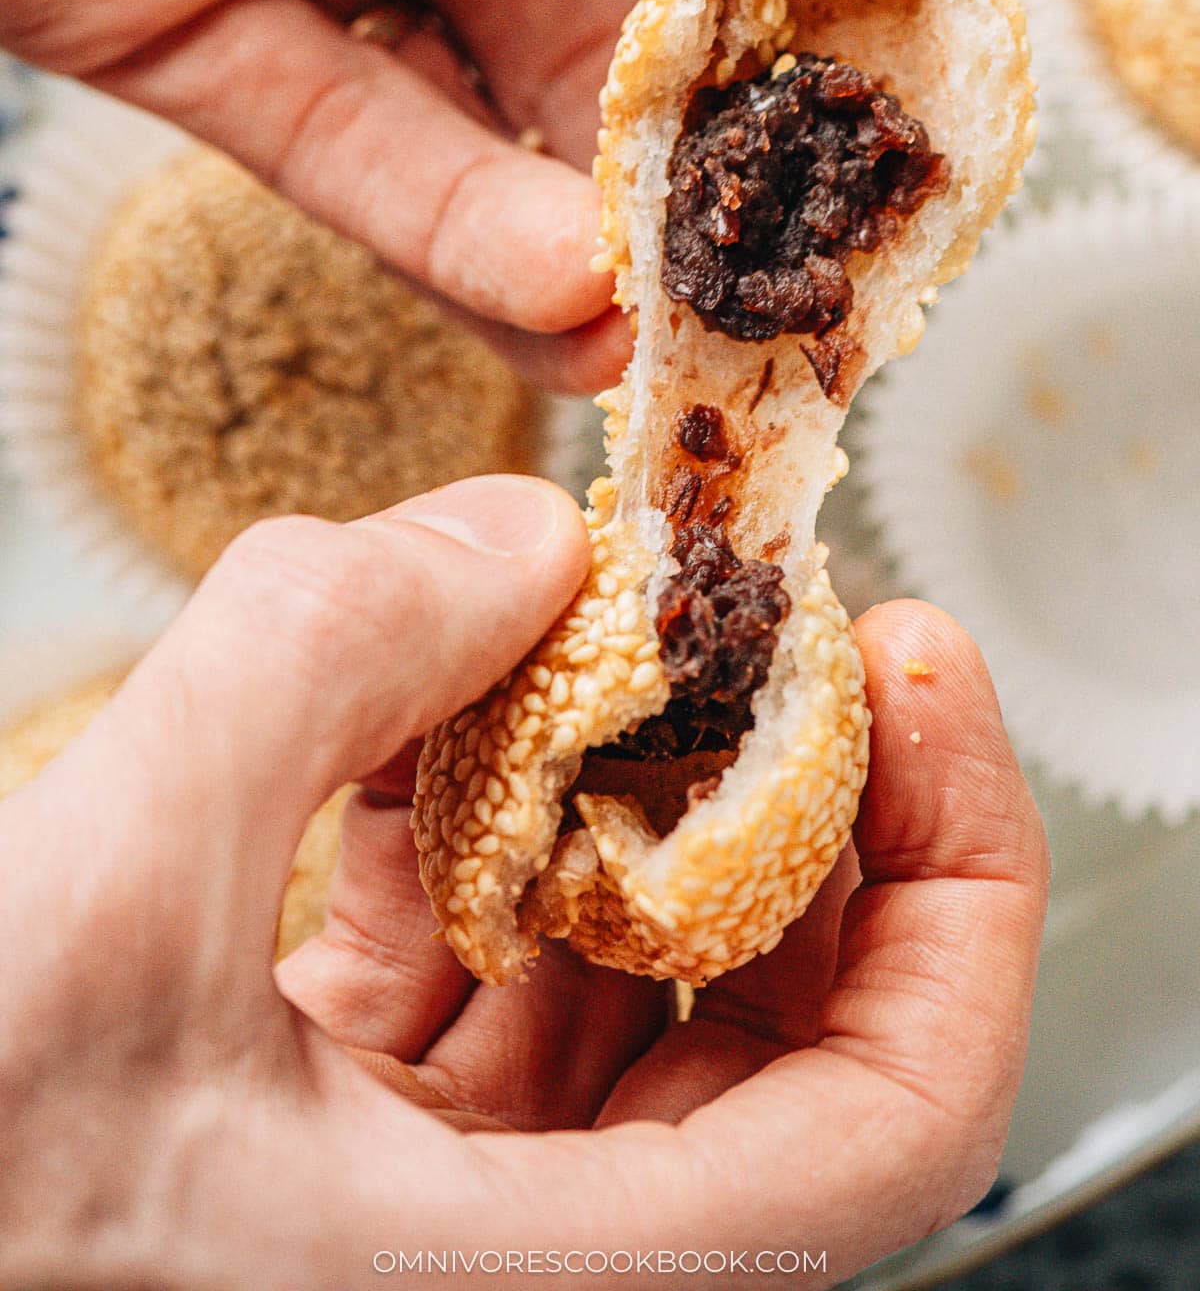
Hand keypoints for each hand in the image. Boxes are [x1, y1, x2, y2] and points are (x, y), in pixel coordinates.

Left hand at [0, 0, 900, 390]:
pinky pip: (335, 144)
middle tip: (781, 254)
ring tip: (665, 323)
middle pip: (601, 1)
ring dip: (577, 220)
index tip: (881, 79)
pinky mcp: (189, 32)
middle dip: (690, 133)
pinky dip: (437, 228)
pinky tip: (544, 298)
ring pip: (478, 103)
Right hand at [0, 476, 1047, 1287]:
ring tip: (586, 621)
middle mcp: (510, 1258)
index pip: (893, 1124)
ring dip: (615, 778)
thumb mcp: (102, 906)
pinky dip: (470, 811)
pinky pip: (471, 956)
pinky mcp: (326, 1124)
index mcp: (525, 1285)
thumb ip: (322, 673)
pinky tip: (423, 694)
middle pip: (776, 1023)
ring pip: (615, 972)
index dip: (954, 887)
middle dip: (784, 789)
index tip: (911, 675)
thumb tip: (519, 539)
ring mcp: (421, 1197)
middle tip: (763, 612)